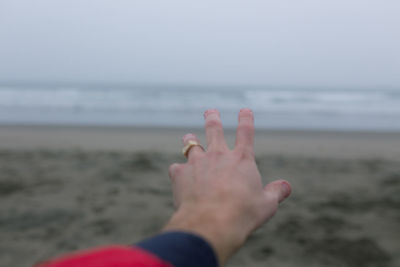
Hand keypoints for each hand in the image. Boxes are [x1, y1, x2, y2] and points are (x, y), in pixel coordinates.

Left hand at [163, 109, 290, 264]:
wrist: (210, 223)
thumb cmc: (242, 214)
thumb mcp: (266, 205)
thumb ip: (276, 192)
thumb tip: (286, 186)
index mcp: (241, 159)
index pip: (245, 132)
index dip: (246, 119)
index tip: (244, 110)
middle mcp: (218, 155)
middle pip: (214, 129)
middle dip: (212, 118)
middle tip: (210, 111)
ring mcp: (197, 162)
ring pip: (191, 144)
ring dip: (190, 139)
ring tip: (188, 137)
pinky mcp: (180, 174)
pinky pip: (177, 168)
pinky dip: (179, 171)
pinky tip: (178, 174)